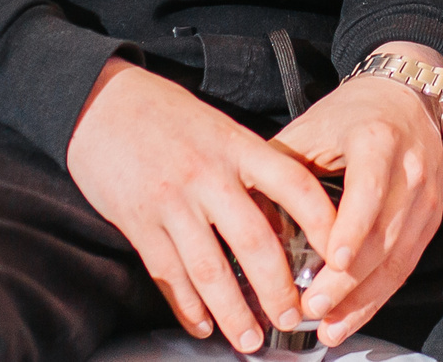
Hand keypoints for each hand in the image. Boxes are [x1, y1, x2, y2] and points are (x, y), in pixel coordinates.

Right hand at [66, 58, 338, 352]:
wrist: (101, 105)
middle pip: (254, 241)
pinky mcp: (139, 224)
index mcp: (236, 147)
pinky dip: (188, 307)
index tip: (341, 254)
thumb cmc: (165, 114)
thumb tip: (281, 219)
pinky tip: (202, 325)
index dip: (322, 221)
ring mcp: (172, 203)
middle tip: (293, 316)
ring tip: (250, 339)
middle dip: (277, 288)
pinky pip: (168, 275)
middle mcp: (208, 176)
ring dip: (234, 313)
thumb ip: (248, 169)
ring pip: (210, 270)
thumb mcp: (219, 128)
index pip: (293, 184)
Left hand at [272, 41, 442, 345]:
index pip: (370, 188)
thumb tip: (239, 207)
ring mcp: (427, 197)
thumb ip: (280, 165)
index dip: (355, 226)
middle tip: (311, 308)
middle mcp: (411, 170)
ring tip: (328, 327)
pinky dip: (378, 296)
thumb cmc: (352, 113)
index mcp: (377, 140)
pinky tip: (350, 317)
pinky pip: (406, 265)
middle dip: (348, 280)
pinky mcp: (432, 218)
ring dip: (362, 299)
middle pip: (383, 235)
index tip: (333, 260)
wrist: (408, 96)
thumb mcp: (312, 125)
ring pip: (397, 258)